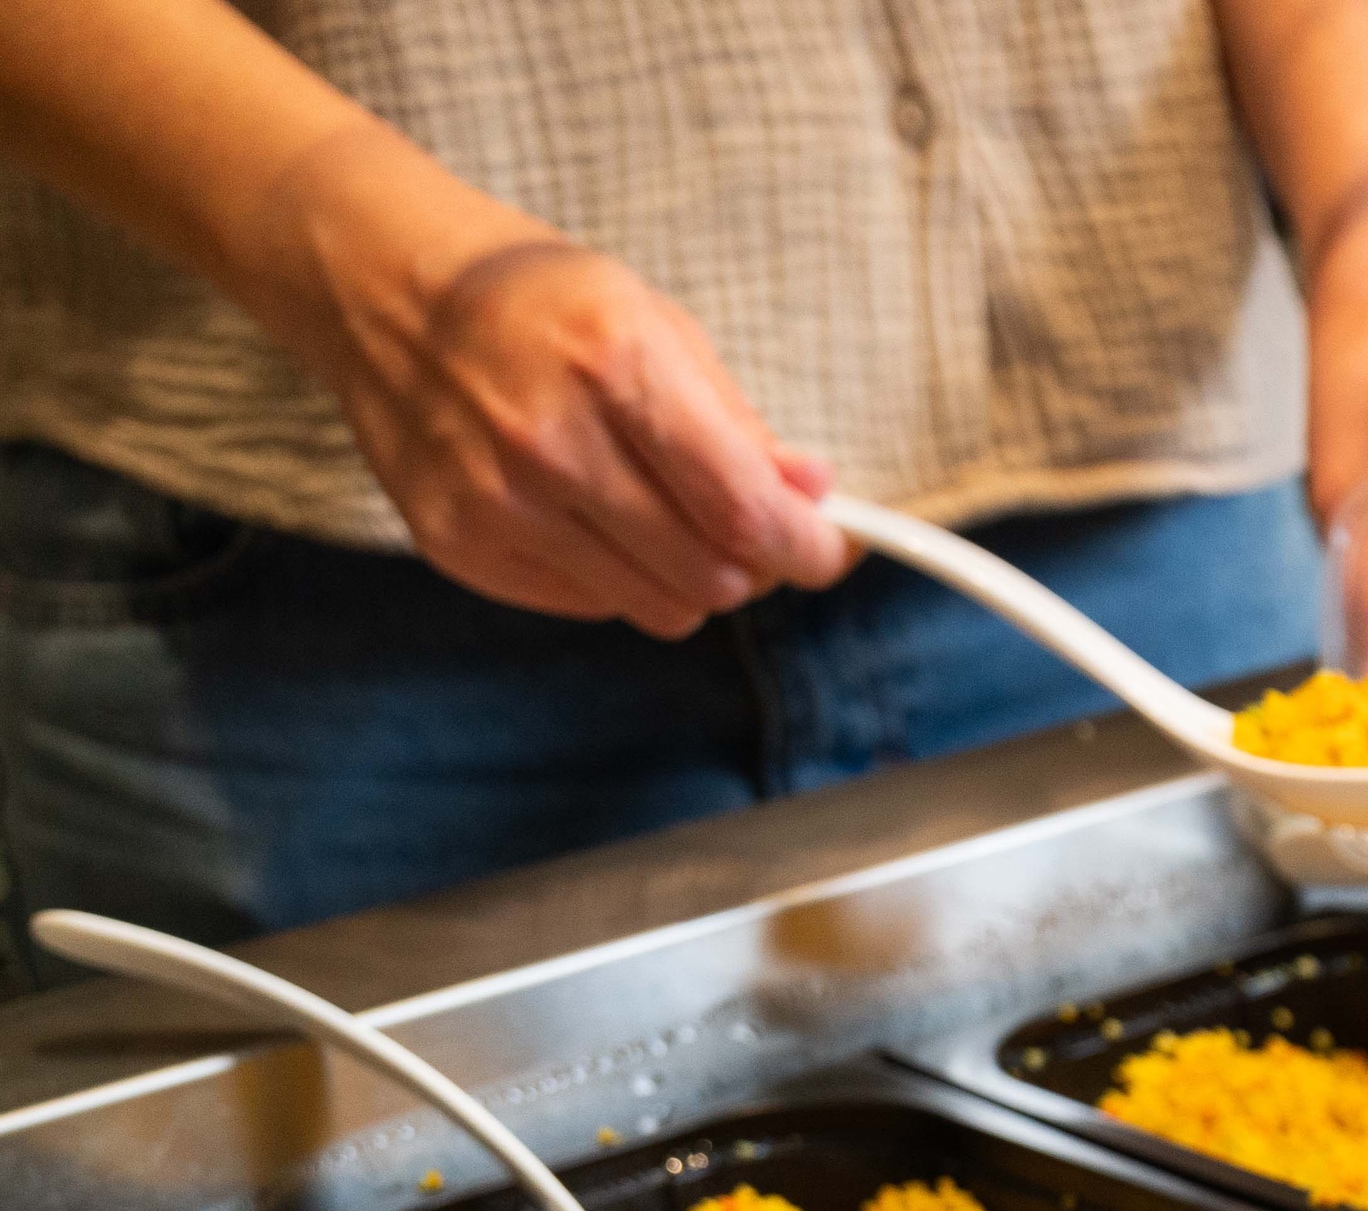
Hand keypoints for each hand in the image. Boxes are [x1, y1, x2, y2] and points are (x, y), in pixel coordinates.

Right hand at [305, 181, 850, 636]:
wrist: (387, 293)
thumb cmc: (540, 303)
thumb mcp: (657, 325)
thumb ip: (741, 424)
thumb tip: (813, 495)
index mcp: (614, 367)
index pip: (744, 511)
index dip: (808, 549)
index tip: (827, 550)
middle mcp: (549, 442)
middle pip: (711, 575)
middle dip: (754, 563)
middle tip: (748, 528)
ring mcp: (494, 500)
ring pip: (658, 607)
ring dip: (687, 577)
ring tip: (668, 518)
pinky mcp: (457, 542)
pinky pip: (590, 605)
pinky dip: (616, 577)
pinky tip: (591, 517)